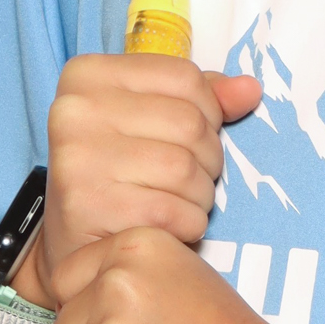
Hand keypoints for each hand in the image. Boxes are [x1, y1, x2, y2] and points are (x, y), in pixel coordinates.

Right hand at [28, 55, 261, 301]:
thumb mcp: (152, 122)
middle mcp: (74, 110)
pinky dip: (187, 224)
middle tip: (186, 180)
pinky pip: (174, 211)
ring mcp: (77, 158)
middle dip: (207, 158)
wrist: (76, 248)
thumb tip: (250, 89)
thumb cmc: (120, 176)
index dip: (208, 111)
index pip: (185, 77)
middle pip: (189, 123)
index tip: (187, 138)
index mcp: (87, 75)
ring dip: (199, 195)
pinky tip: (167, 226)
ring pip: (185, 169)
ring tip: (176, 203)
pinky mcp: (89, 206)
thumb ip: (201, 100)